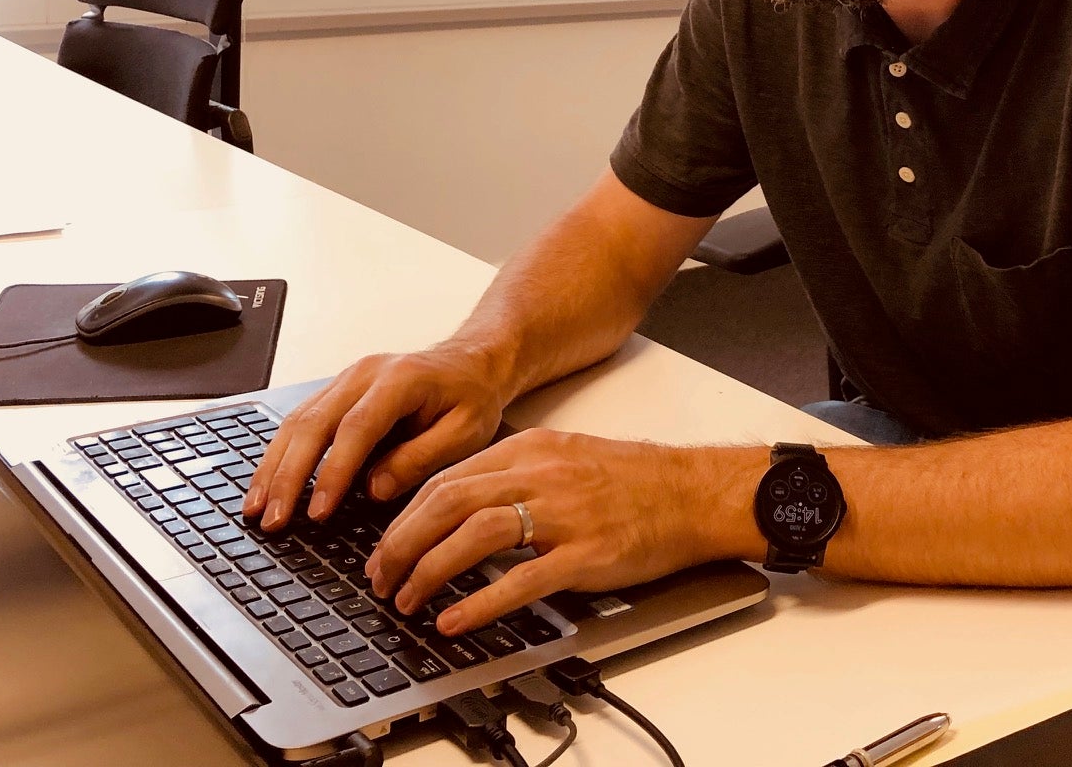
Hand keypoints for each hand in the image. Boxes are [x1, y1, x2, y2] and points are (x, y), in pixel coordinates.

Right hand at [244, 346, 507, 529]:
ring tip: (257, 509)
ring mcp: (346, 380)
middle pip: (313, 424)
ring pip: (297, 421)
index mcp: (400, 380)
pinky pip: (300, 421)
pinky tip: (267, 483)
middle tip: (273, 519)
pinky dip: (279, 454)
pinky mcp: (337, 392)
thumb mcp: (465, 433)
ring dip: (273, 467)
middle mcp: (364, 374)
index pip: (355, 429)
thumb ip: (420, 459)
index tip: (318, 511)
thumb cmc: (471, 397)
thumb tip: (373, 489)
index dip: (333, 472)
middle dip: (288, 475)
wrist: (472, 363)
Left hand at [365, 429, 765, 635]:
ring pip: (475, 534)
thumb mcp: (563, 457)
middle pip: (448, 502)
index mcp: (529, 450)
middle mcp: (540, 475)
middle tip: (381, 577)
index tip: (384, 547)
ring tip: (407, 599)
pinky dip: (480, 603)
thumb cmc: (631, 480)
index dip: (404, 517)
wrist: (691, 493)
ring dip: (429, 570)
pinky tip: (455, 621)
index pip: (446, 478)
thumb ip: (512, 476)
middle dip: (402, 544)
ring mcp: (563, 514)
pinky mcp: (586, 554)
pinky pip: (521, 579)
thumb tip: (455, 507)